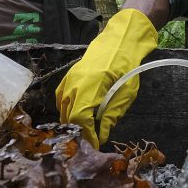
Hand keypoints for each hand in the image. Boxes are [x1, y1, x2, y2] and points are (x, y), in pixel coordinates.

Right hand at [56, 9, 157, 147]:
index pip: (80, 119)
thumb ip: (112, 116)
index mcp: (90, 88)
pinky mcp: (68, 76)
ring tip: (85, 129)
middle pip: (69, 116)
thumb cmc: (126, 67)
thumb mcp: (126, 94)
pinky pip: (61, 98)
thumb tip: (101, 136)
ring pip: (63, 109)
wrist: (119, 42)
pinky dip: (66, 108)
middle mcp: (74, 85)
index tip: (95, 144)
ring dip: (72, 121)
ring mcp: (69, 79)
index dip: (86, 135)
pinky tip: (76, 114)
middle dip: (80, 131)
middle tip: (91, 140)